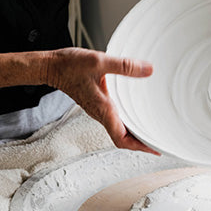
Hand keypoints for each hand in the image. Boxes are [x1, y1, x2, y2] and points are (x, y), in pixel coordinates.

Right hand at [43, 47, 157, 151]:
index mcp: (102, 109)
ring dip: (134, 134)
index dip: (140, 147)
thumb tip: (148, 70)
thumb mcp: (99, 62)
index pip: (122, 139)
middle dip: (141, 144)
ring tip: (151, 131)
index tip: (155, 149)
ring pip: (118, 129)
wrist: (51, 67)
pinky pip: (114, 119)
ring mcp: (97, 110)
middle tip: (159, 142)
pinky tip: (134, 114)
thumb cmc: (70, 66)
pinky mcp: (96, 103)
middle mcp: (100, 113)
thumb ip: (124, 66)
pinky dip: (127, 122)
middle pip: (123, 138)